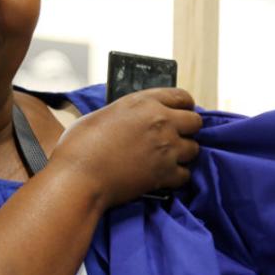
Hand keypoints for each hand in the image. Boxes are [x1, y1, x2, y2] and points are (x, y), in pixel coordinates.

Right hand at [50, 88, 201, 206]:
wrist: (78, 178)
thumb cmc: (80, 146)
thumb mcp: (103, 115)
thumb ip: (127, 114)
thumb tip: (133, 120)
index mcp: (144, 102)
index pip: (182, 96)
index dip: (184, 105)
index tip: (182, 112)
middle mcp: (161, 121)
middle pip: (195, 122)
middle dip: (187, 129)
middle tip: (176, 137)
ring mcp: (166, 148)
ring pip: (194, 149)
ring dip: (183, 154)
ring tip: (168, 158)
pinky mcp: (165, 174)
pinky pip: (185, 175)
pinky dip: (176, 177)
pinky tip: (163, 176)